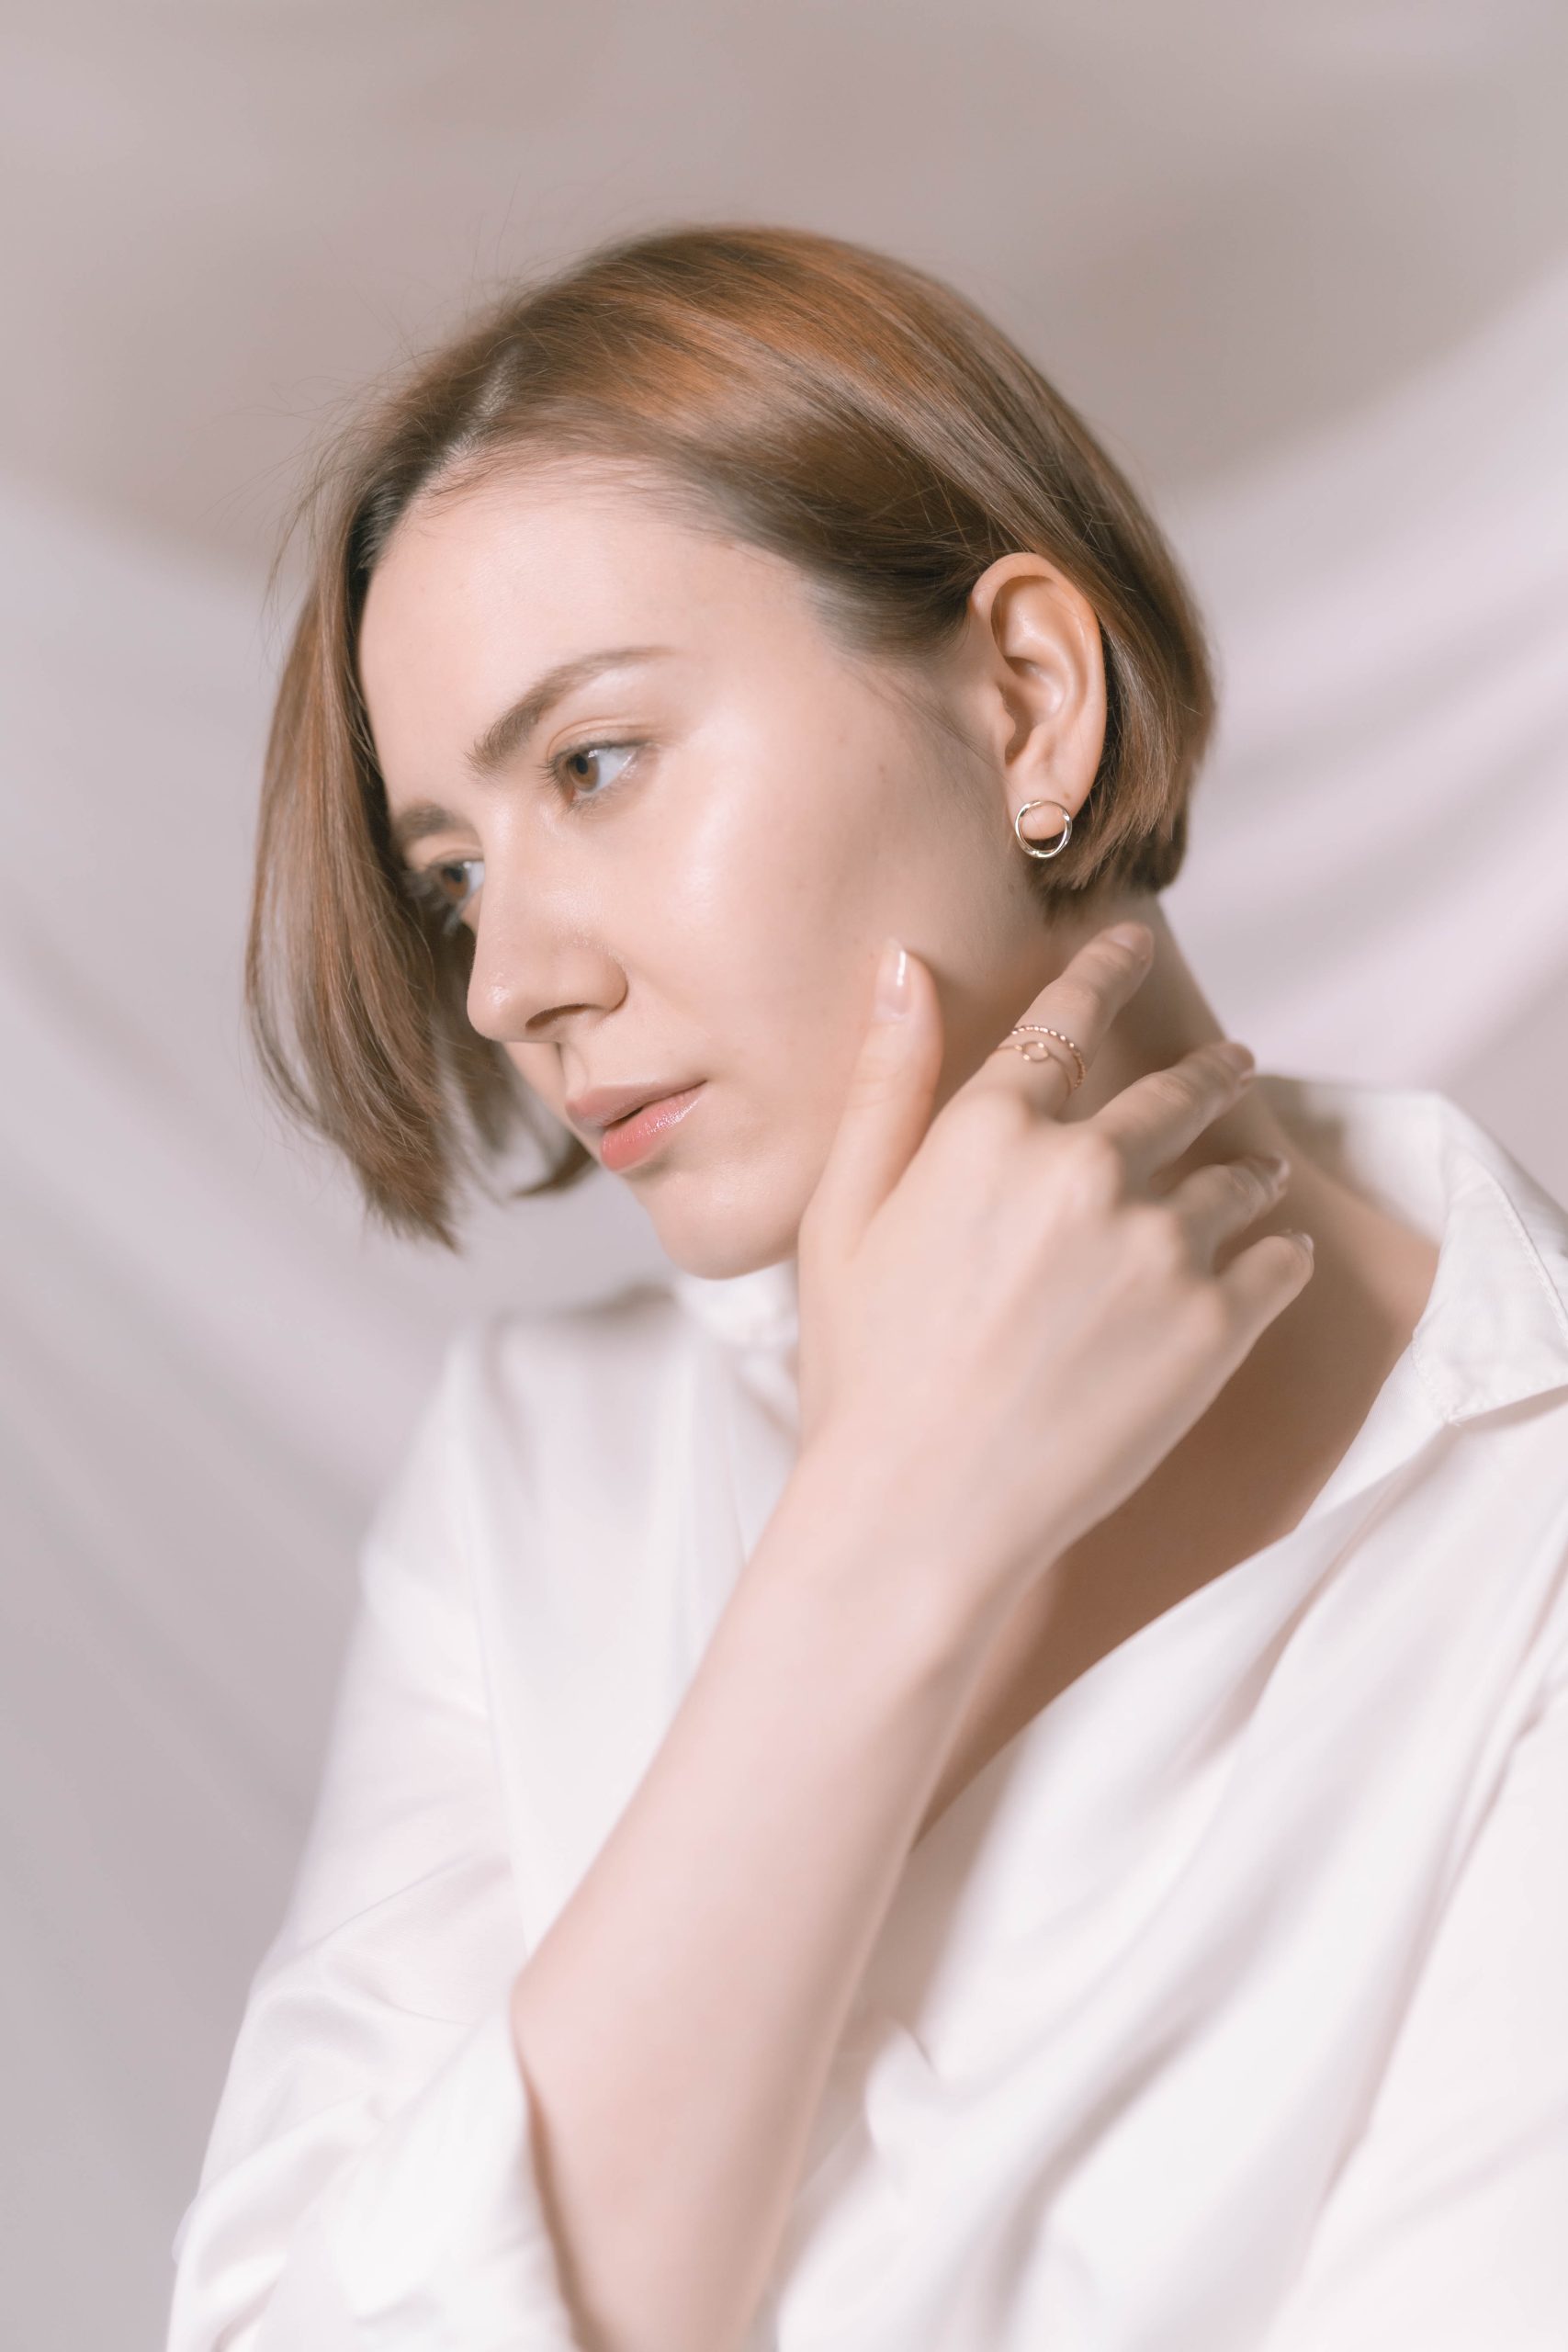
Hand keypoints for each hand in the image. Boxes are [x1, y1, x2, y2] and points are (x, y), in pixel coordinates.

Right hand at [793, 922, 1313, 1622]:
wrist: (921, 1511)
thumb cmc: (864, 1370)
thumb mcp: (843, 1214)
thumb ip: (888, 1081)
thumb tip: (903, 963)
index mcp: (992, 1131)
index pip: (1068, 1017)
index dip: (1108, 969)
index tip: (1137, 944)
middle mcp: (1087, 1169)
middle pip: (1175, 1092)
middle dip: (1208, 1071)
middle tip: (1232, 1063)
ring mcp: (1160, 1247)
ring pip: (1236, 1178)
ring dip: (1248, 1167)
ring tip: (1255, 1172)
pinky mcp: (1214, 1327)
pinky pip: (1278, 1263)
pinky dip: (1281, 1254)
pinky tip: (1278, 1258)